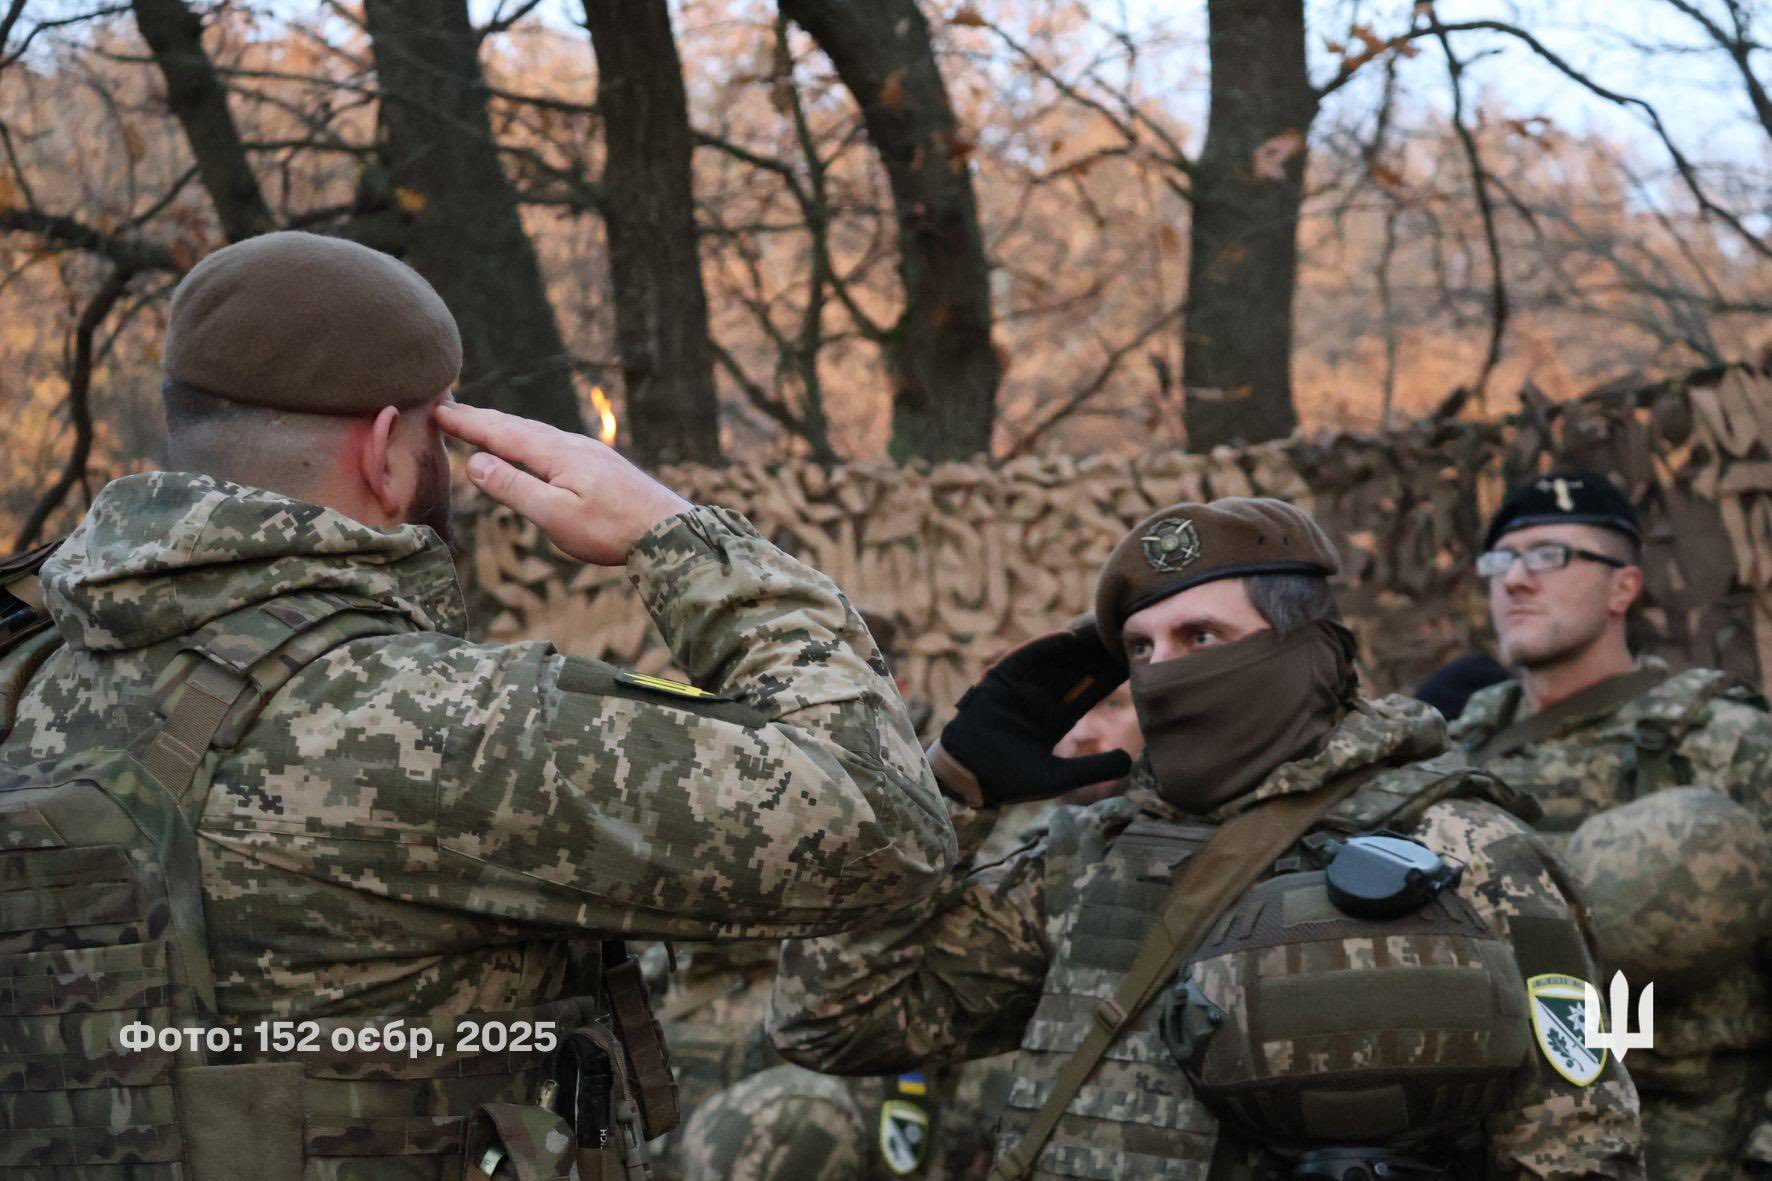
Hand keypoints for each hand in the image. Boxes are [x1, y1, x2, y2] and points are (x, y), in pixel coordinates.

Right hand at [436, 401, 690, 565]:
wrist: (669, 531)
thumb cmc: (611, 530)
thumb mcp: (554, 516)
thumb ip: (514, 488)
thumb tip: (475, 462)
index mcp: (555, 454)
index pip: (500, 433)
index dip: (467, 423)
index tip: (436, 411)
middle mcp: (571, 444)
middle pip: (518, 426)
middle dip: (482, 418)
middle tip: (449, 409)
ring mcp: (589, 452)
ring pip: (538, 432)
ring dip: (507, 426)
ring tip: (486, 423)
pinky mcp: (602, 464)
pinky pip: (556, 442)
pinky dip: (532, 438)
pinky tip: (537, 447)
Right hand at [931, 618, 1131, 808]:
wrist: (968, 776)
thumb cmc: (1010, 781)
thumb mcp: (1060, 777)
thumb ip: (1093, 769)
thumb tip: (1128, 761)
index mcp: (1053, 720)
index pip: (1088, 693)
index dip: (1109, 678)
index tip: (1132, 662)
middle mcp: (1039, 699)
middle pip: (1075, 671)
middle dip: (1097, 655)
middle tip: (1125, 633)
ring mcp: (1020, 688)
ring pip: (1055, 660)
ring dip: (1078, 645)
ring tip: (1104, 627)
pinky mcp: (1001, 679)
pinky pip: (1025, 658)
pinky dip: (1045, 646)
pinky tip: (1069, 637)